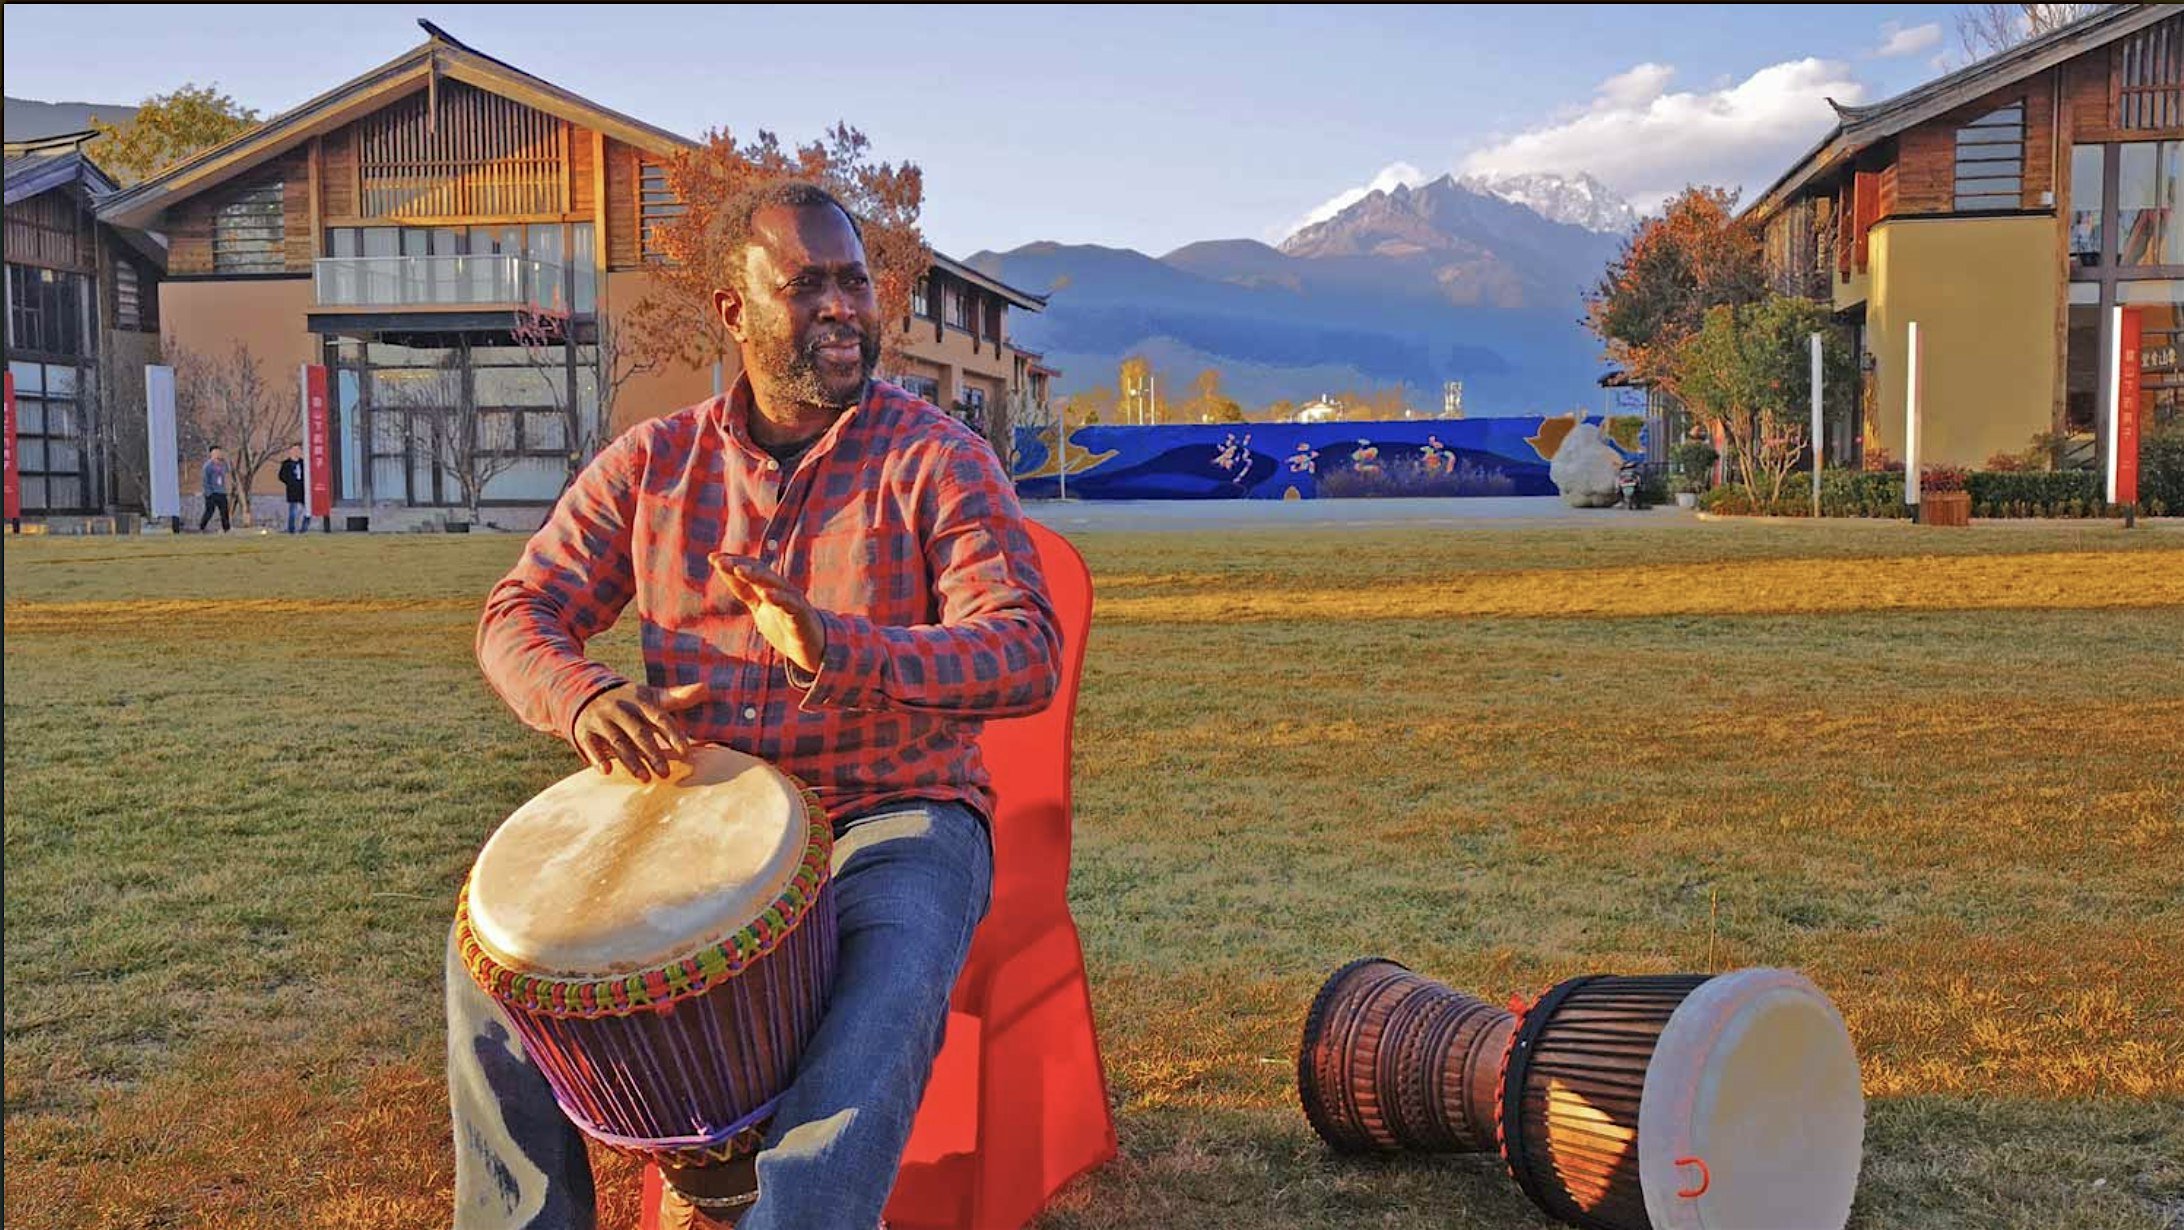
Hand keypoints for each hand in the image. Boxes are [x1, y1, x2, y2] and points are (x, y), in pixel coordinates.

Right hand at [572, 681, 704, 781]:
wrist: (583, 690)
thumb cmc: (627, 700)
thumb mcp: (650, 696)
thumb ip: (677, 697)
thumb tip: (706, 688)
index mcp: (640, 702)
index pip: (660, 718)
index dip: (673, 734)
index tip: (686, 751)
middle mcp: (621, 709)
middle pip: (639, 732)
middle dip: (653, 753)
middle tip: (665, 773)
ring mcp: (601, 719)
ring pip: (617, 741)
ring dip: (630, 760)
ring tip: (644, 778)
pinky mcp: (584, 730)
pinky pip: (590, 744)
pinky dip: (597, 757)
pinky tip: (606, 771)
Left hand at [712, 554, 825, 673]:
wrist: (813, 651)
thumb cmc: (786, 627)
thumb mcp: (760, 609)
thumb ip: (746, 592)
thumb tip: (725, 574)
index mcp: (770, 587)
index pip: (750, 569)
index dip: (732, 562)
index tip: (712, 557)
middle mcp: (781, 590)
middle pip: (760, 572)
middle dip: (739, 565)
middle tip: (720, 561)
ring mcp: (793, 601)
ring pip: (774, 583)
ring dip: (756, 575)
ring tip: (739, 570)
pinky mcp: (802, 616)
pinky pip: (790, 604)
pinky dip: (778, 597)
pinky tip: (765, 594)